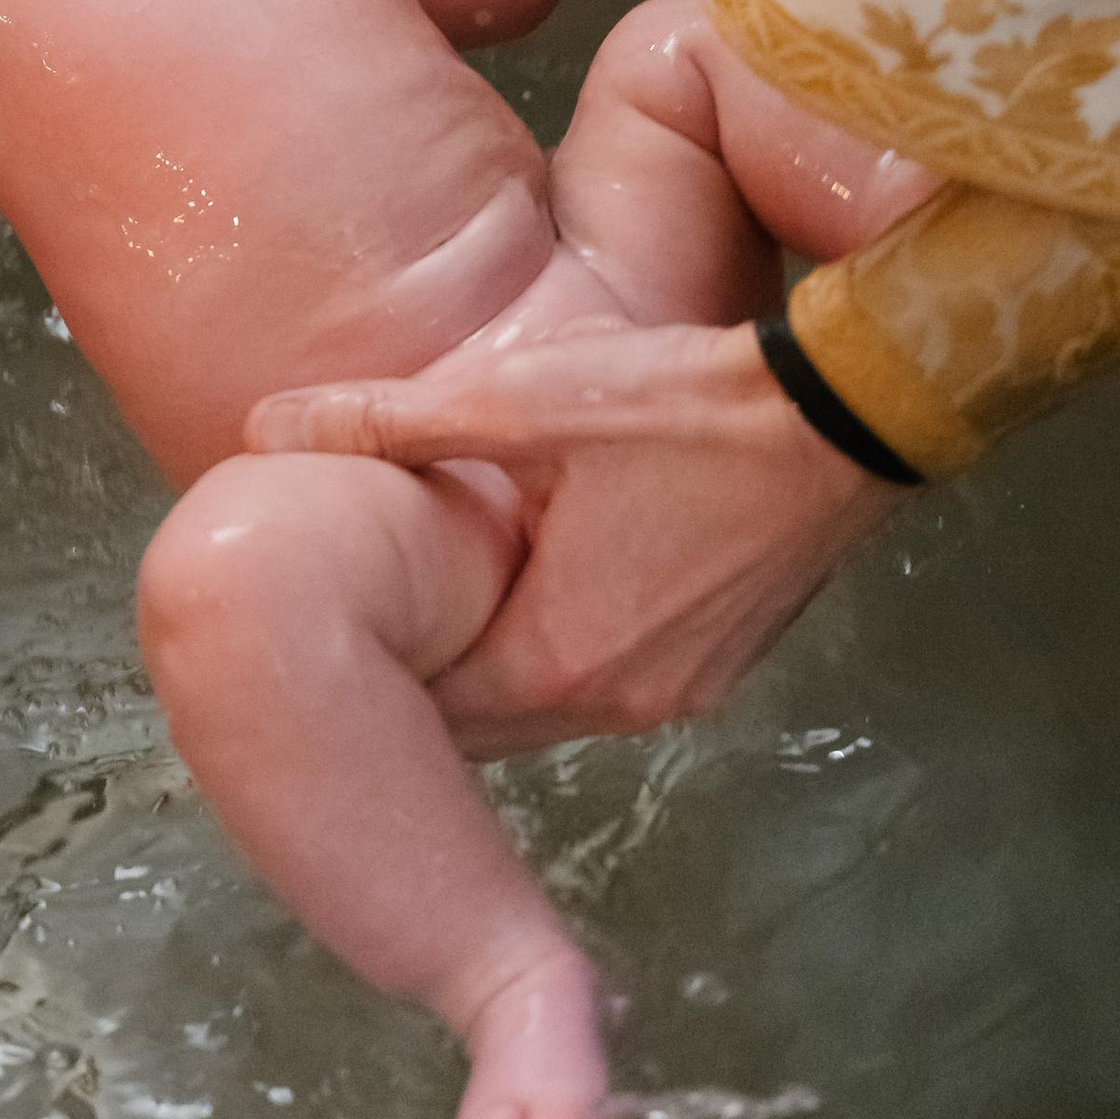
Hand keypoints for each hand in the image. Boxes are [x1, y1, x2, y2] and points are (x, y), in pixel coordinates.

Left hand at [245, 318, 896, 746]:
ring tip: (438, 598)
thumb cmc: (685, 404)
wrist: (856, 405)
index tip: (319, 639)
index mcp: (560, 660)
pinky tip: (540, 579)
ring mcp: (688, 687)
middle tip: (363, 620)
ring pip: (552, 697)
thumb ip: (390, 421)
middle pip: (487, 719)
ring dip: (500, 656)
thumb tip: (264, 428)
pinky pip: (614, 673)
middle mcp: (623, 702)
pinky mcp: (727, 656)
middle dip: (425, 676)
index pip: (427, 714)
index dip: (366, 679)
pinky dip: (565, 643)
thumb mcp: (522, 400)